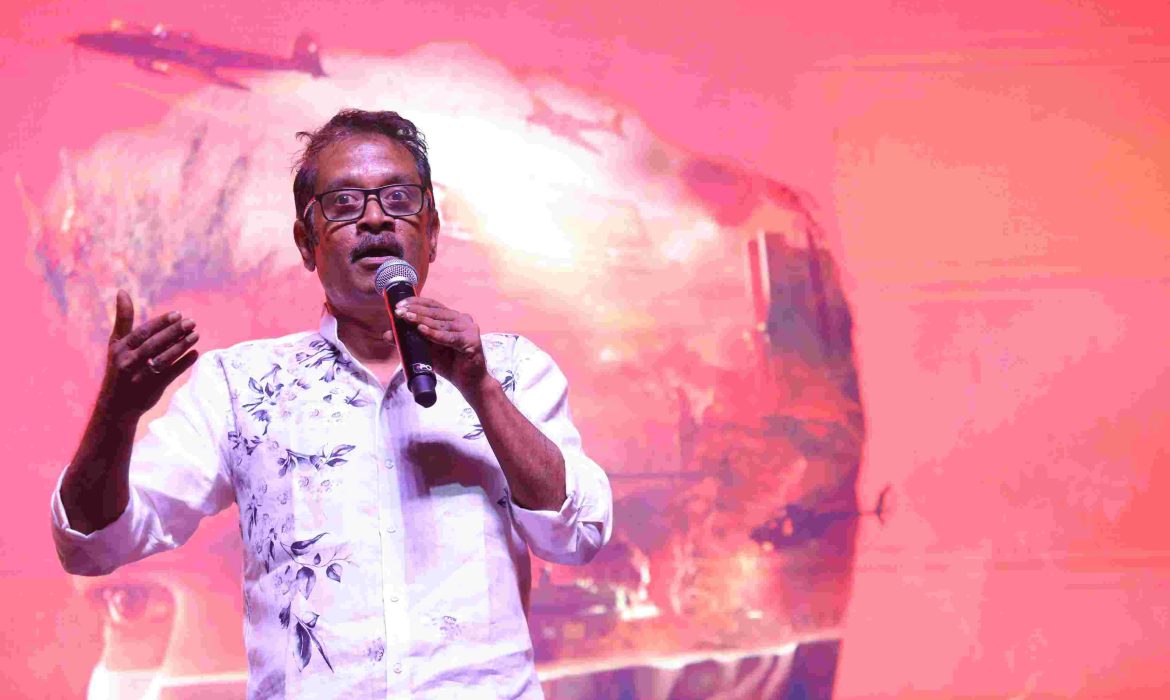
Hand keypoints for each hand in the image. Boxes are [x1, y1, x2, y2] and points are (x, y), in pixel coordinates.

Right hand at [99, 290, 199, 418]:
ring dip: (181, 346)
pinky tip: (195, 353)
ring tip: (196, 335)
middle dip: (174, 332)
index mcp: (120, 349)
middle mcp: (128, 362)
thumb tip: (122, 291)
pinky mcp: (152, 388)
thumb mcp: (116, 343)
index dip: (161, 323)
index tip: (178, 314)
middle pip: (154, 345)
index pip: (143, 333)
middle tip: (192, 322)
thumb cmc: (119, 366)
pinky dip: (184, 363)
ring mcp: (140, 377)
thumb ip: (123, 319)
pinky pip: (171, 374)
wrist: (117, 404)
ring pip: (163, 359)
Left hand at [387, 297, 491, 399]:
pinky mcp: (472, 341)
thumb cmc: (449, 364)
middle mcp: (462, 319)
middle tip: (399, 311)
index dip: (416, 303)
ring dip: (422, 320)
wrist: (469, 383)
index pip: (433, 305)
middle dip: (415, 311)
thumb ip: (410, 340)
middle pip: (436, 312)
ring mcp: (469, 329)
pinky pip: (450, 337)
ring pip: (441, 323)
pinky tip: (421, 330)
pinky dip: (435, 334)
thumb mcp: (426, 349)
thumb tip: (387, 334)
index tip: (399, 305)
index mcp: (453, 317)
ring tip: (406, 318)